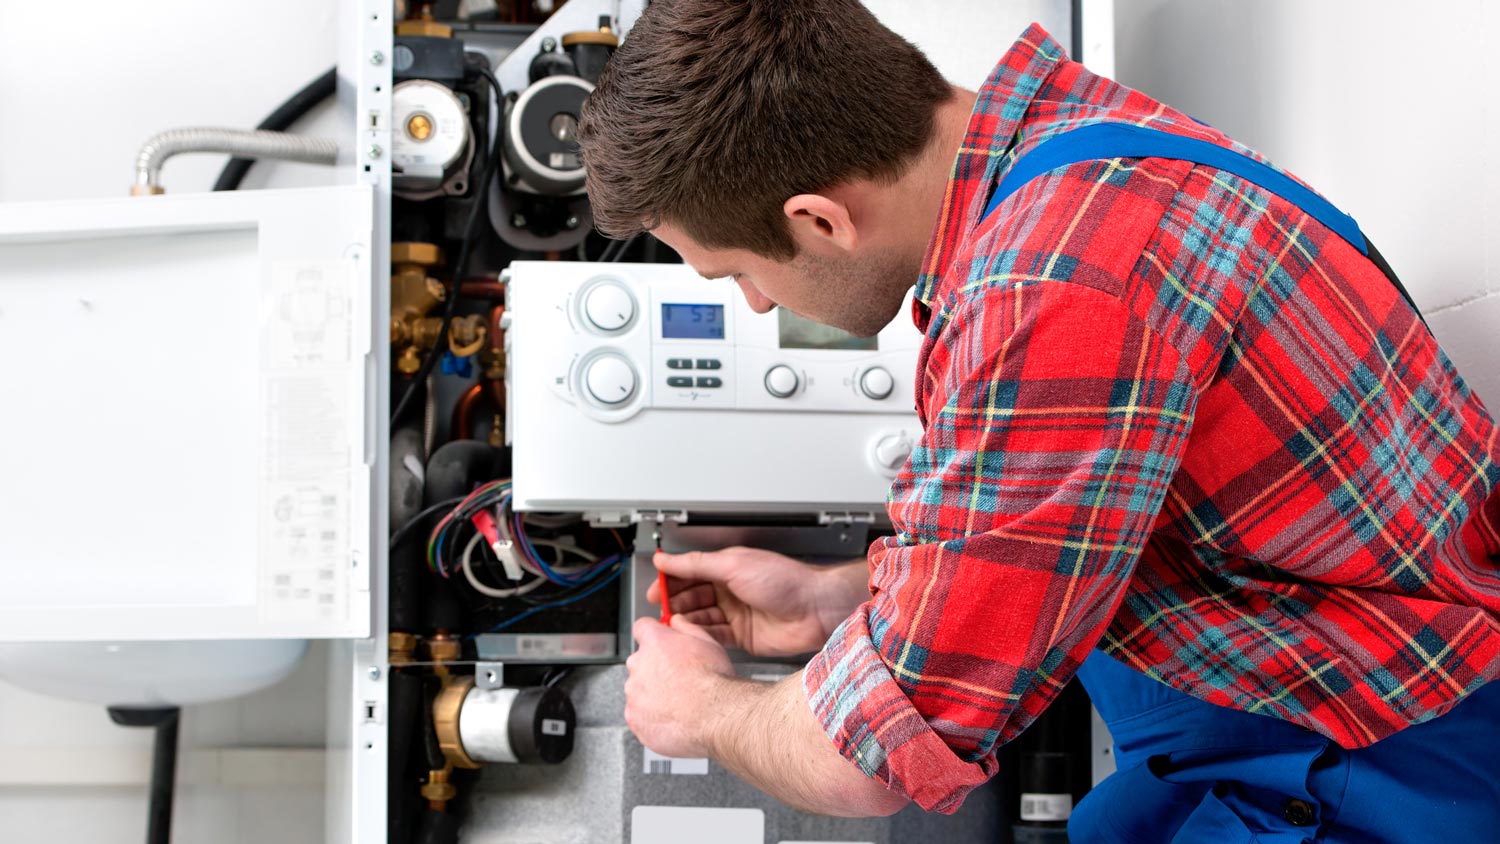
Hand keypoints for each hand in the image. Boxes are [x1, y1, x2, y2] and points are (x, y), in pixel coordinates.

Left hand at [625, 616, 735, 757]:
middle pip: (640, 661)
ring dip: (652, 694)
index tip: (659, 643)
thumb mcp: (708, 642)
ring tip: (678, 703)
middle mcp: (639, 665)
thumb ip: (686, 628)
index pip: (642, 628)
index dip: (652, 635)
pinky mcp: (634, 718)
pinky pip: (638, 715)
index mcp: (655, 642)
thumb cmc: (713, 681)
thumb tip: (677, 621)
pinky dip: (651, 717)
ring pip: (639, 690)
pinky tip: (672, 717)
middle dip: (654, 668)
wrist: (714, 716)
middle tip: (677, 679)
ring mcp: (634, 693)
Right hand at [649, 547, 861, 656]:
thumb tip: (667, 559)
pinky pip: (714, 636)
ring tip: (672, 624)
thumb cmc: (786, 582)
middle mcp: (731, 590)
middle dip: (675, 603)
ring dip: (686, 620)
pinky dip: (700, 636)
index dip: (671, 580)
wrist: (815, 610)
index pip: (690, 572)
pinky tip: (690, 636)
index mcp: (728, 567)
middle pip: (692, 596)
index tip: (655, 588)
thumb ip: (696, 564)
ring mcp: (736, 614)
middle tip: (660, 610)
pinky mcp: (742, 637)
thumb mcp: (734, 565)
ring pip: (701, 618)